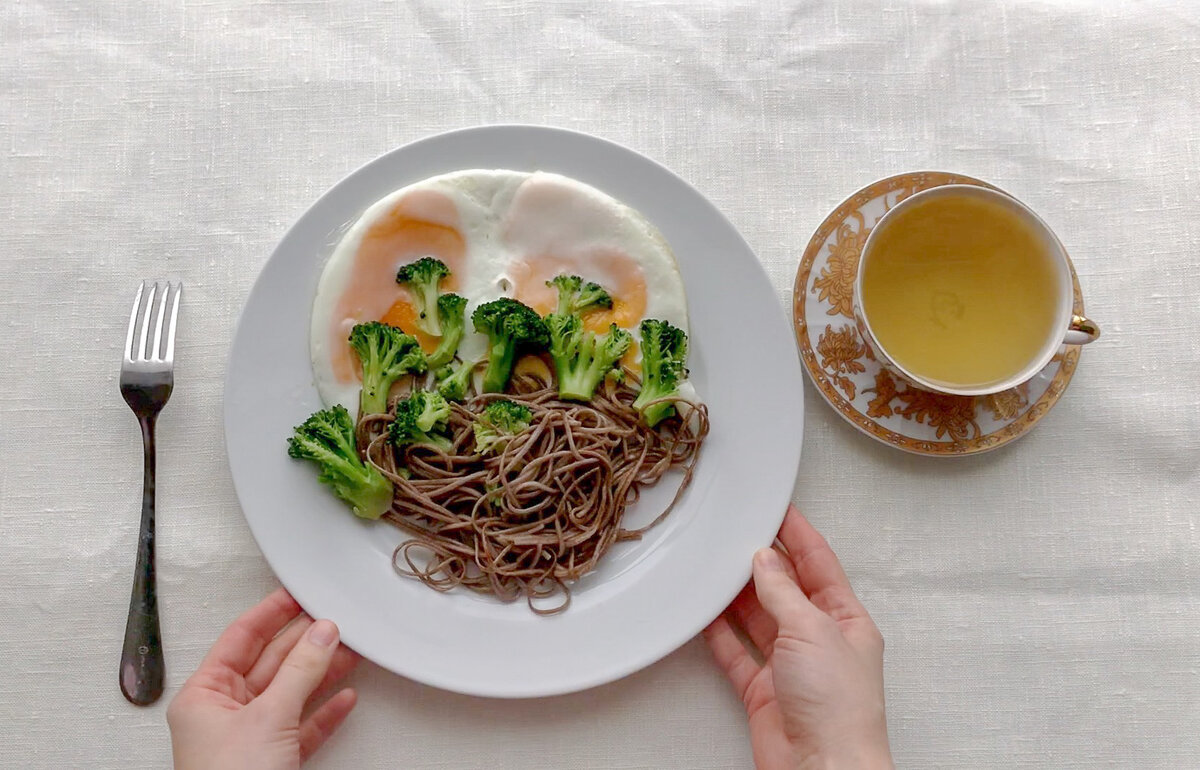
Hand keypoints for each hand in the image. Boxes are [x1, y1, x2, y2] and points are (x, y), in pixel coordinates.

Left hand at [167, 589, 359, 769]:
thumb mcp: (268, 717)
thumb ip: (300, 671)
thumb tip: (321, 633)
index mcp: (204, 695)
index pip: (239, 638)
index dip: (270, 613)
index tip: (297, 593)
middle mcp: (224, 714)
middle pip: (270, 663)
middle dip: (305, 642)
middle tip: (334, 620)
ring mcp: (250, 738)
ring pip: (291, 693)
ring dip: (323, 672)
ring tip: (350, 650)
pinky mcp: (274, 761)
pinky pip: (303, 726)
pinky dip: (326, 711)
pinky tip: (345, 697)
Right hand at [705, 506, 892, 769]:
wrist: (822, 768)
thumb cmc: (839, 709)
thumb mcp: (812, 630)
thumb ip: (783, 592)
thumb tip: (765, 561)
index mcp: (846, 620)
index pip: (819, 564)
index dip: (797, 534)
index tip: (777, 508)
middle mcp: (818, 640)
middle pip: (785, 588)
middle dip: (761, 562)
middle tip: (736, 535)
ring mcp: (789, 666)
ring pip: (757, 618)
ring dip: (736, 595)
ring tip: (714, 568)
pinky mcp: (763, 691)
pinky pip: (735, 652)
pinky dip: (718, 633)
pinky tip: (705, 615)